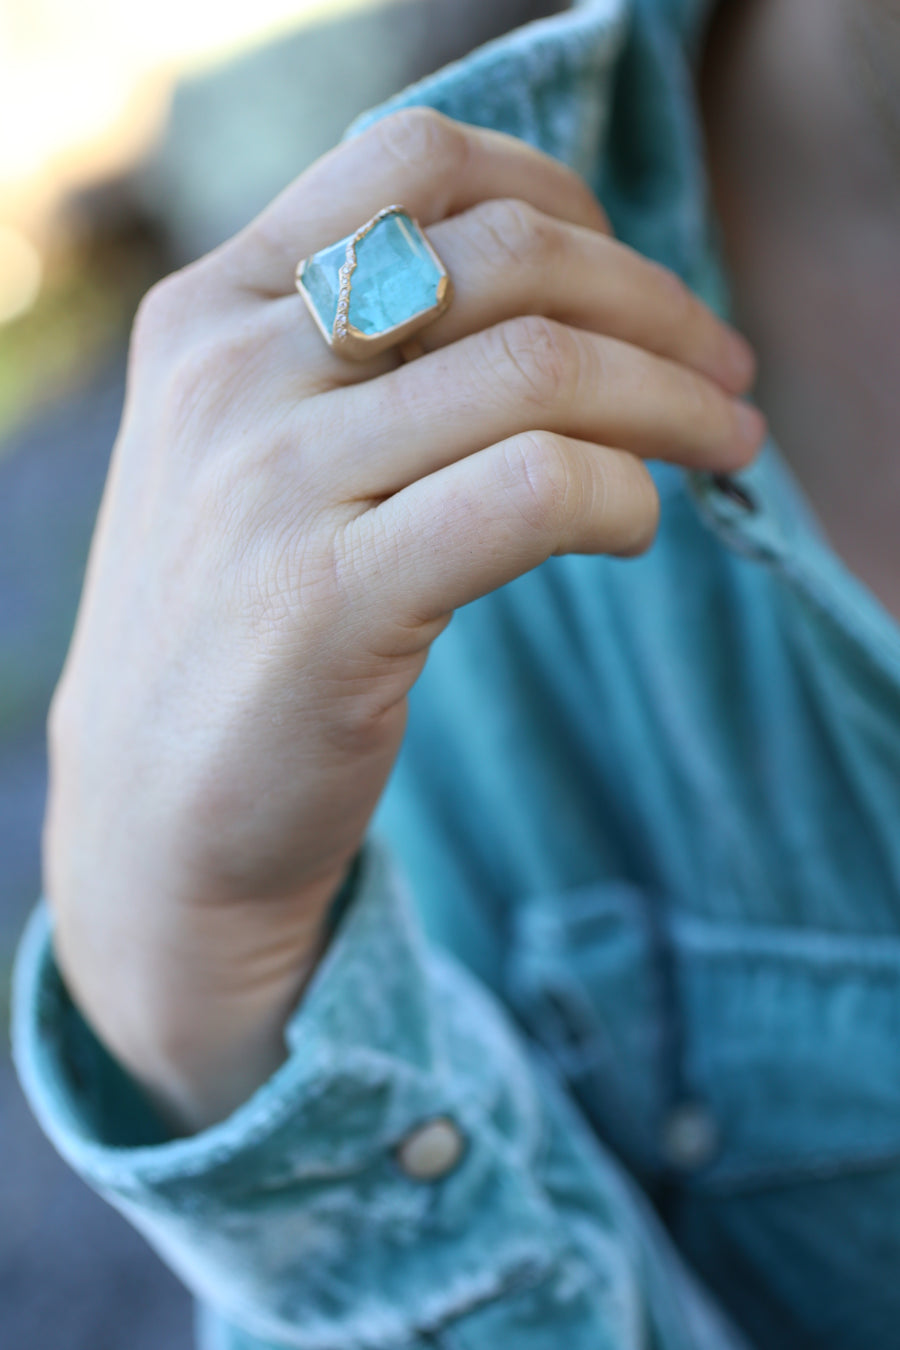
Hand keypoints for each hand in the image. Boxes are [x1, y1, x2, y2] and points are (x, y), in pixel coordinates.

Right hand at [45, 109, 762, 1130]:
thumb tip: (567, 298)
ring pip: (539, 368)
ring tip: (728, 445)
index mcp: (211, 309)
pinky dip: (623, 496)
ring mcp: (268, 484)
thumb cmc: (237, 625)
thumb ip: (357, 359)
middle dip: (658, 305)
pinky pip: (536, 490)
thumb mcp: (255, 450)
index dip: (561, 196)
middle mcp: (230, 372)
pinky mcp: (326, 604)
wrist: (156, 812)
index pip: (414, 163)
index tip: (633, 276)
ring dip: (674, 402)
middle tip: (728, 372)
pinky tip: (635, 530)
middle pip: (506, 258)